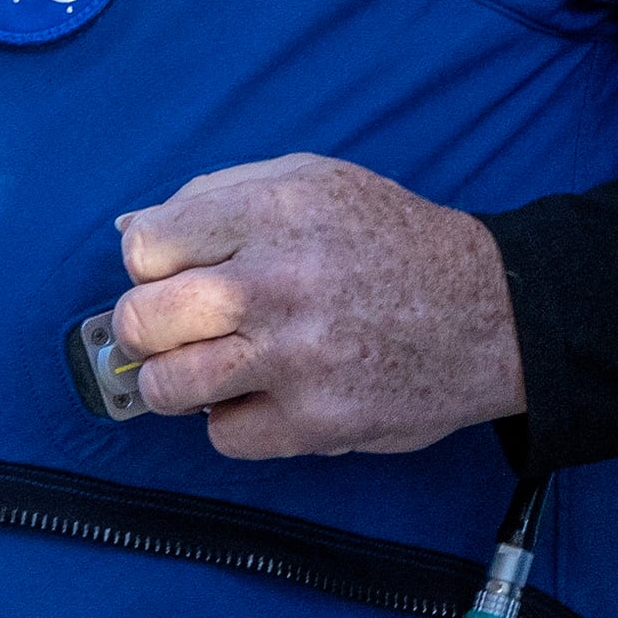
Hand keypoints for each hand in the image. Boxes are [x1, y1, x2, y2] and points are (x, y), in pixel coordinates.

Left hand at [110, 154, 524, 458]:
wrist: (490, 313)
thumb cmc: (392, 242)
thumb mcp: (314, 181)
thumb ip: (217, 194)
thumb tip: (127, 228)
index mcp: (274, 211)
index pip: (144, 248)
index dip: (150, 266)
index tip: (176, 276)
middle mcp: (279, 280)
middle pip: (142, 319)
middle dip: (146, 328)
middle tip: (178, 330)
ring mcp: (296, 356)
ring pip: (169, 386)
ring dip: (174, 384)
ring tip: (206, 371)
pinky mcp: (316, 421)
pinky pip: (225, 436)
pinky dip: (235, 422)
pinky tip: (267, 396)